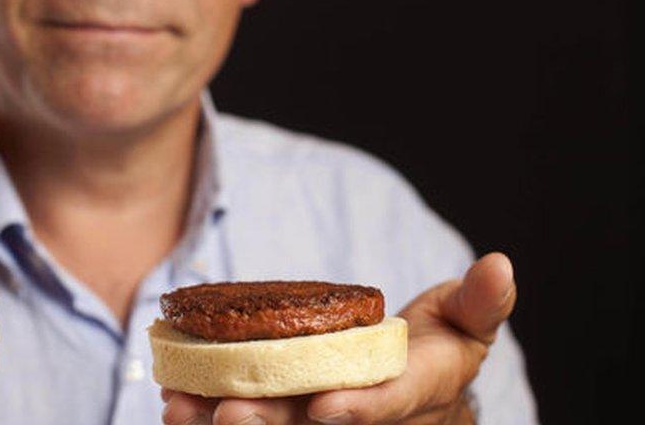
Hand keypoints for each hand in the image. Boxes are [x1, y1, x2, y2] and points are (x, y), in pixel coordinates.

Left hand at [162, 252, 516, 424]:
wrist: (412, 388)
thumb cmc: (437, 348)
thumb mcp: (464, 323)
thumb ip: (479, 302)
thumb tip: (500, 265)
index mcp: (419, 396)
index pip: (392, 406)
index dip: (362, 410)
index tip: (324, 408)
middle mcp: (370, 419)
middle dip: (273, 423)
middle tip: (227, 414)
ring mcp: (329, 423)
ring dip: (225, 421)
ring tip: (179, 408)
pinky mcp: (293, 420)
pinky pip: (257, 421)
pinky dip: (210, 414)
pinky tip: (174, 404)